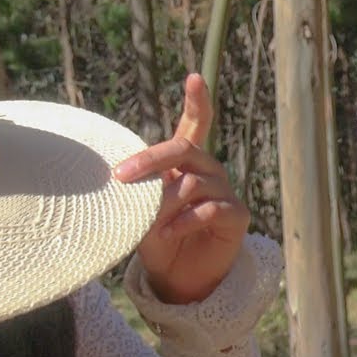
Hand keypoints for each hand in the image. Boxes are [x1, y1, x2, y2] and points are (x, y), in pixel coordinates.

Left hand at [114, 74, 249, 304]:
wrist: (181, 279)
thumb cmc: (158, 240)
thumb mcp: (141, 213)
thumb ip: (141, 193)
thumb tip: (129, 181)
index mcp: (187, 164)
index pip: (196, 126)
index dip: (197, 102)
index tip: (194, 78)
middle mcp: (209, 172)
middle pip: (186, 150)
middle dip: (152, 160)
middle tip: (121, 176)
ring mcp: (225, 193)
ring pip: (194, 183)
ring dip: (165, 204)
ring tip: (149, 225)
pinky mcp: (236, 216)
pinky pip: (209, 209)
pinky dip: (183, 222)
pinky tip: (168, 234)